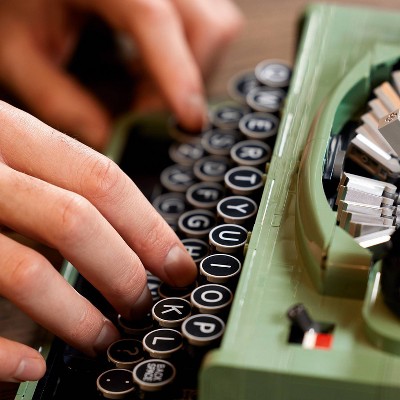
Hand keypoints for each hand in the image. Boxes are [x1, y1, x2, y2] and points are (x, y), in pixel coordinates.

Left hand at [0, 0, 242, 149]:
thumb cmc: (14, 3)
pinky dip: (187, 59)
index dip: (177, 74)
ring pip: (215, 28)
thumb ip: (58, 100)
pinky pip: (207, 27)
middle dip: (186, 81)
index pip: (154, 19)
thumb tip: (105, 139)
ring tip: (144, 87)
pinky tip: (148, 68)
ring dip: (190, 70)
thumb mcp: (20, 52)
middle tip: (144, 110)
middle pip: (207, 27)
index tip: (189, 120)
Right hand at [0, 101, 197, 381]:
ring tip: (104, 337)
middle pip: (74, 220)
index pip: (101, 178)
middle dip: (123, 270)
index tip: (179, 265)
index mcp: (4, 130)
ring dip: (76, 315)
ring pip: (24, 269)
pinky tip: (31, 368)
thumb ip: (50, 181)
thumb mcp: (4, 155)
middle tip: (143, 303)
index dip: (149, 227)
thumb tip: (123, 232)